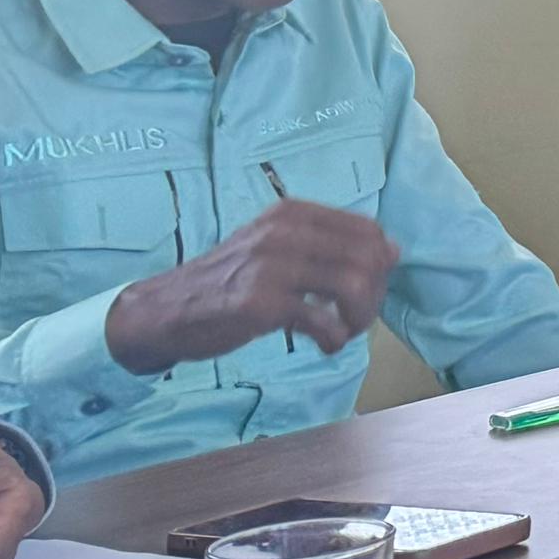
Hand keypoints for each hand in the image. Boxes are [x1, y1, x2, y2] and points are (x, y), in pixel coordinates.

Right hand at [104, 199, 398, 373]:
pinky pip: (324, 321)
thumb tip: (392, 251)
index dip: (380, 263)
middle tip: (357, 316)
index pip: (366, 230)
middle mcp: (284, 233)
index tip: (370, 287)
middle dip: (374, 293)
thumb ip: (328, 245)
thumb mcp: (276, 247)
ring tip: (345, 331)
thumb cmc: (229, 280)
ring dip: (359, 316)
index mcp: (292, 214)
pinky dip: (336, 338)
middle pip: (367, 258)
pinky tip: (326, 344)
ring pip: (353, 286)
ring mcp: (272, 267)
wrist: (166, 310)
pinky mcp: (261, 305)